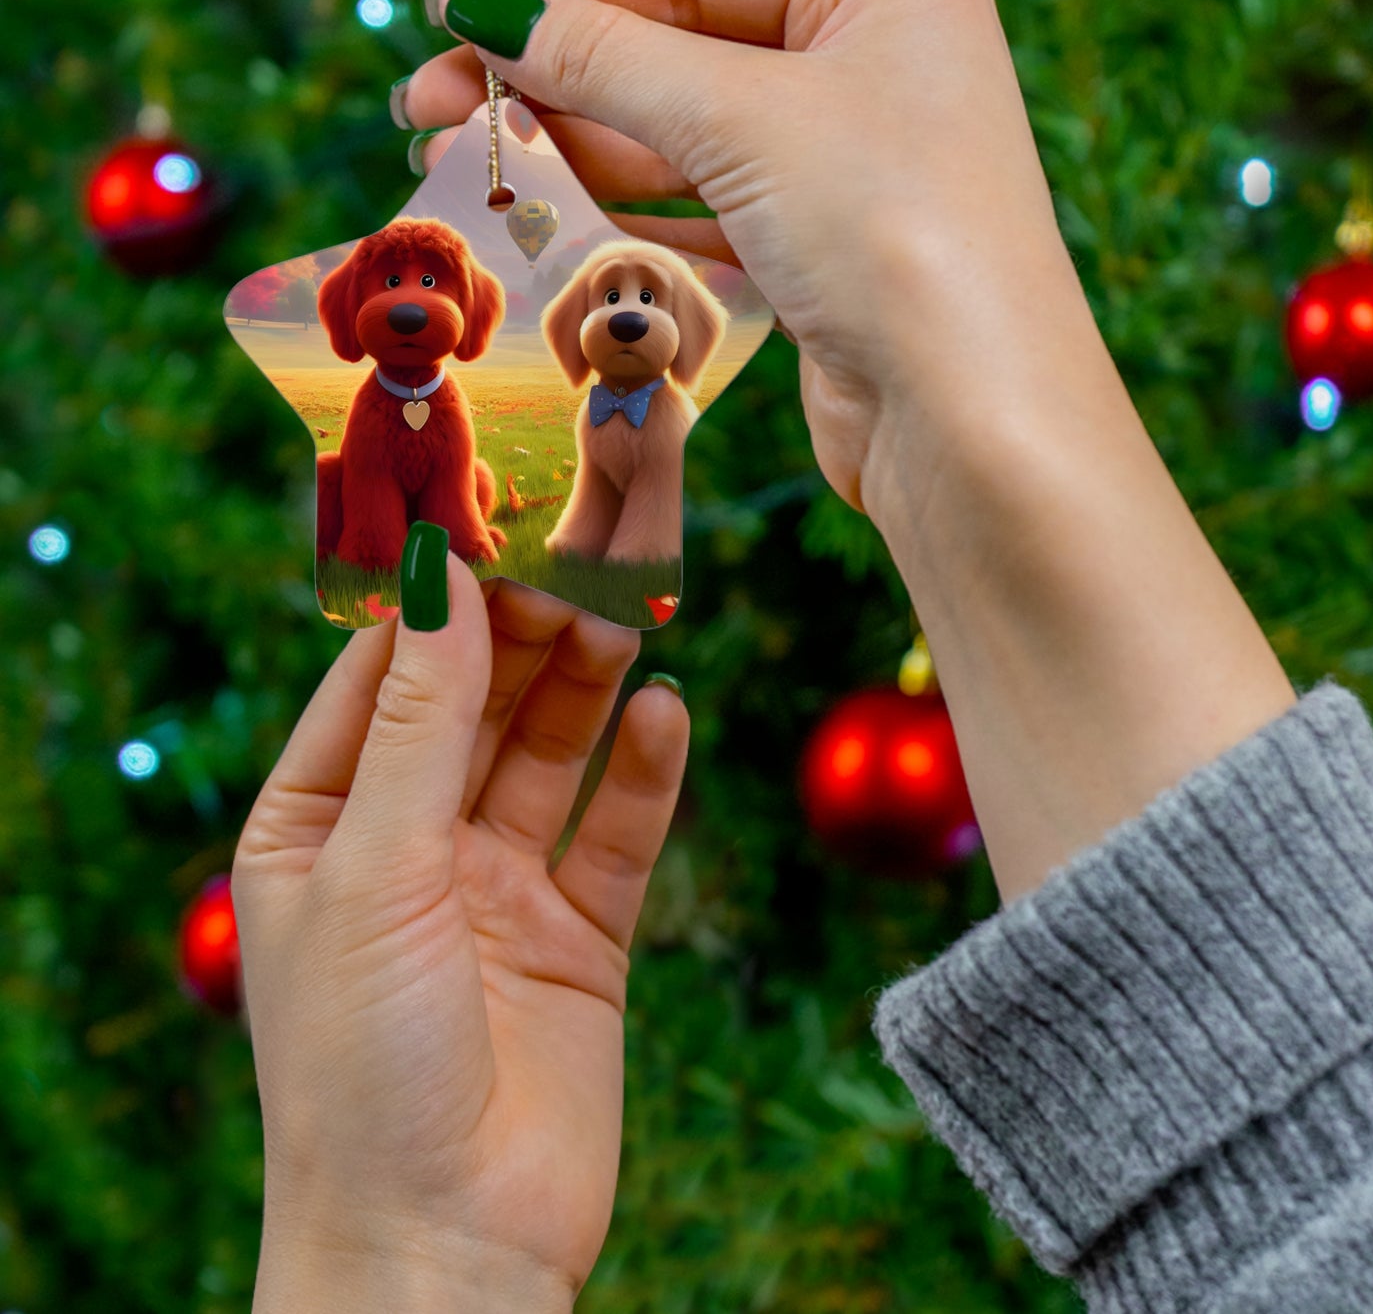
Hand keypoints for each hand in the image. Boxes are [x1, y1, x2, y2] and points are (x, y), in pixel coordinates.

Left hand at [233, 561, 687, 1310]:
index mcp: (319, 828)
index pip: (378, 680)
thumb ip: (419, 722)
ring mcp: (498, 891)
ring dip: (588, 686)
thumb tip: (440, 578)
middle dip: (526, 633)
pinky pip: (617, 833)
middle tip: (584, 553)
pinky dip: (644, 774)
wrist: (446, 1249)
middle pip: (477, 707)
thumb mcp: (375, 869)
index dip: (434, 601)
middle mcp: (408, 848)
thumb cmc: (362, 1068)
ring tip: (628, 613)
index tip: (492, 517)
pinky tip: (667, 715)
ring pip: (551, 755)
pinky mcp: (579, 937)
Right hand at [399, 0, 1095, 513]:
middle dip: (553, 75)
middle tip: (428, 101)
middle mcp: (871, 66)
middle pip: (677, 50)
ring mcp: (847, 165)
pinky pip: (705, 210)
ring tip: (468, 155)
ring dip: (577, 146)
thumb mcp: (742, 117)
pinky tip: (549, 209)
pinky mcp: (821, 253)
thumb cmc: (892, 233)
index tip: (452, 9)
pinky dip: (628, 210)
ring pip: (683, 137)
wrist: (971, 422)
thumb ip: (608, 57)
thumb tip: (486, 8)